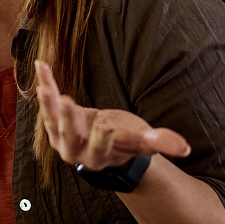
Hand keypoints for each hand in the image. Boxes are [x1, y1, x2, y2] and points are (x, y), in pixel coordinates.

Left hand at [34, 59, 190, 171]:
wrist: (101, 142)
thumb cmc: (125, 141)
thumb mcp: (141, 142)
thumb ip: (159, 143)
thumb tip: (184, 148)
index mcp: (99, 158)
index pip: (99, 149)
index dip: (101, 138)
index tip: (105, 124)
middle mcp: (75, 151)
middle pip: (69, 136)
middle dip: (67, 119)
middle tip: (66, 101)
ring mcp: (60, 138)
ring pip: (52, 120)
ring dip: (48, 102)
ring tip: (45, 86)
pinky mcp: (52, 122)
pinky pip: (47, 103)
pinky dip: (45, 84)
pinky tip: (41, 65)